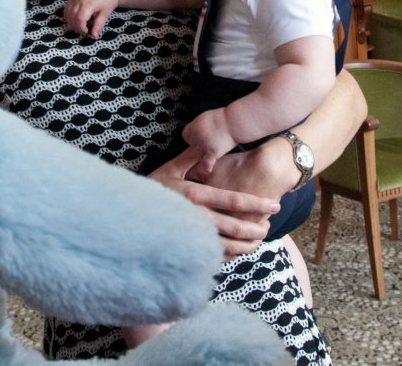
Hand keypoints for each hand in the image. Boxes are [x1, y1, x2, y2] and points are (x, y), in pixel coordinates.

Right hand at [64, 0, 119, 37]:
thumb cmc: (108, 1)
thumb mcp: (105, 14)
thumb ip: (98, 25)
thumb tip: (94, 36)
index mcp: (89, 4)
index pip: (80, 19)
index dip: (81, 28)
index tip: (86, 32)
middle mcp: (80, 0)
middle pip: (72, 16)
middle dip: (75, 27)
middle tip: (82, 32)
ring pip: (67, 12)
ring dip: (70, 21)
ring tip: (77, 27)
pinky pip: (67, 6)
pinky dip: (67, 14)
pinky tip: (72, 19)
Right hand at [149, 155, 278, 259]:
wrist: (128, 214)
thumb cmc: (150, 187)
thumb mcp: (170, 169)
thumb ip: (191, 159)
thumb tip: (208, 145)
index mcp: (193, 195)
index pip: (232, 200)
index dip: (255, 203)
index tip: (273, 205)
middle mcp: (194, 217)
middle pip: (233, 227)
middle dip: (254, 229)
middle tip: (268, 228)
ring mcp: (189, 236)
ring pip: (226, 246)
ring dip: (245, 246)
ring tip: (257, 242)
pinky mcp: (184, 249)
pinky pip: (211, 256)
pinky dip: (227, 256)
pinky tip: (235, 253)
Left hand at [181, 108, 236, 175]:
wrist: (235, 121)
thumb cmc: (224, 118)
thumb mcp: (206, 117)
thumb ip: (199, 125)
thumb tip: (196, 129)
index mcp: (193, 126)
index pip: (186, 136)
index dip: (193, 138)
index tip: (200, 138)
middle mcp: (196, 136)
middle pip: (191, 146)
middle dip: (198, 146)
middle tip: (210, 144)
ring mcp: (203, 144)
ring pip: (196, 155)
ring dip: (202, 156)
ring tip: (210, 155)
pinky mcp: (212, 151)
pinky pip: (205, 161)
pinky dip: (206, 166)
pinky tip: (208, 170)